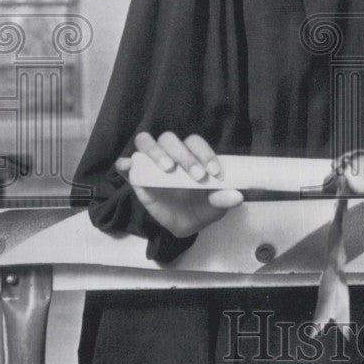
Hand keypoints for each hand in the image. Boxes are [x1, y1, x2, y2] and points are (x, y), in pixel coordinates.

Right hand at [115, 131, 242, 238]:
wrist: (184, 224)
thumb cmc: (201, 208)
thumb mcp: (215, 207)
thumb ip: (223, 199)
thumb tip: (238, 196)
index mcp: (191, 155)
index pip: (195, 143)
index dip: (204, 153)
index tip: (214, 173)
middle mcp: (170, 154)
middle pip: (170, 139)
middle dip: (184, 155)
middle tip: (196, 176)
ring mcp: (151, 164)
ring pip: (146, 142)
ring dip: (156, 151)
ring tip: (167, 168)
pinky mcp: (136, 177)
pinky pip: (125, 165)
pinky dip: (125, 163)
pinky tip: (128, 165)